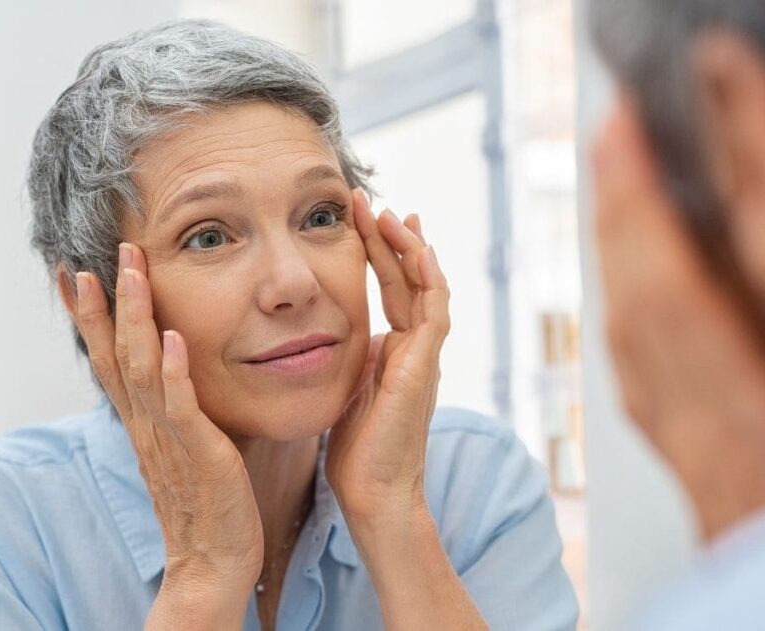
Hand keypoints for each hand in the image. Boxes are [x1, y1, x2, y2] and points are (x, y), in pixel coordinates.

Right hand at [72, 244, 261, 625]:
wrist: (215, 561)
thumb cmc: (208, 502)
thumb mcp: (185, 446)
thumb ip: (177, 409)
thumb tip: (177, 371)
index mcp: (143, 422)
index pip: (108, 359)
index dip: (91, 317)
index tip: (75, 273)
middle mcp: (145, 424)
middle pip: (113, 354)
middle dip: (103, 303)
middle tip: (91, 256)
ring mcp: (167, 437)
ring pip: (140, 367)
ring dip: (134, 317)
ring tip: (130, 271)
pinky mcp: (198, 451)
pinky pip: (180, 406)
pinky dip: (172, 370)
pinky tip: (170, 337)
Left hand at [325, 190, 450, 523]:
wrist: (374, 492)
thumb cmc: (356, 452)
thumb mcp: (346, 390)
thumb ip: (348, 360)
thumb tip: (329, 335)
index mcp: (395, 352)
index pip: (391, 289)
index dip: (377, 253)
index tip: (358, 219)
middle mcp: (415, 348)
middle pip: (408, 279)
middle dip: (389, 238)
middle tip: (369, 202)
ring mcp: (425, 356)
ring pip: (427, 287)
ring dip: (409, 248)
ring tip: (389, 213)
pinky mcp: (425, 366)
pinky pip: (435, 311)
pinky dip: (429, 278)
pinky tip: (417, 249)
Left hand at [592, 97, 764, 537]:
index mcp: (740, 417)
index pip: (674, 297)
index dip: (645, 214)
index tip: (628, 146)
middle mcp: (689, 415)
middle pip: (635, 296)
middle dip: (620, 210)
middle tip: (612, 138)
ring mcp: (671, 426)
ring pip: (624, 320)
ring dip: (615, 245)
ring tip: (615, 182)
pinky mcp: (669, 434)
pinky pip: (629, 355)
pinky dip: (623, 295)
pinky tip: (624, 270)